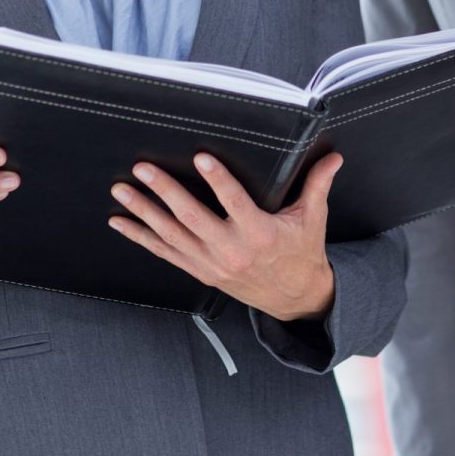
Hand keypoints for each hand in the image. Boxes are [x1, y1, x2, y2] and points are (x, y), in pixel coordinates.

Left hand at [108, 152, 342, 321]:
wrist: (294, 298)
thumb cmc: (301, 252)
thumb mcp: (312, 219)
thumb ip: (317, 185)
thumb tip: (335, 156)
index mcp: (260, 233)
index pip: (236, 202)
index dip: (218, 180)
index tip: (200, 158)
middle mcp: (232, 250)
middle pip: (193, 218)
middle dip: (165, 191)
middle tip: (143, 168)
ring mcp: (212, 263)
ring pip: (172, 235)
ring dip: (144, 212)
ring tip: (121, 190)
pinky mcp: (200, 271)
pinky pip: (165, 253)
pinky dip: (141, 237)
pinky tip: (120, 222)